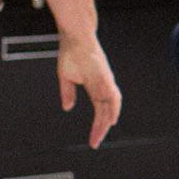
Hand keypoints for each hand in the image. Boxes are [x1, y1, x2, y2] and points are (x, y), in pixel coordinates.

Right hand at [54, 32, 120, 147]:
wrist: (75, 35)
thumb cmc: (72, 52)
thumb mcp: (66, 77)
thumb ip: (68, 92)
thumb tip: (67, 107)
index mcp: (96, 87)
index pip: (100, 111)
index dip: (97, 126)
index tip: (93, 141)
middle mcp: (103, 85)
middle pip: (107, 111)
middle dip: (102, 128)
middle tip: (96, 143)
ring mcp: (105, 79)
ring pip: (111, 103)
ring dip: (108, 118)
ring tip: (104, 132)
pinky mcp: (103, 73)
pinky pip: (110, 91)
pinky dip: (112, 104)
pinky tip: (112, 116)